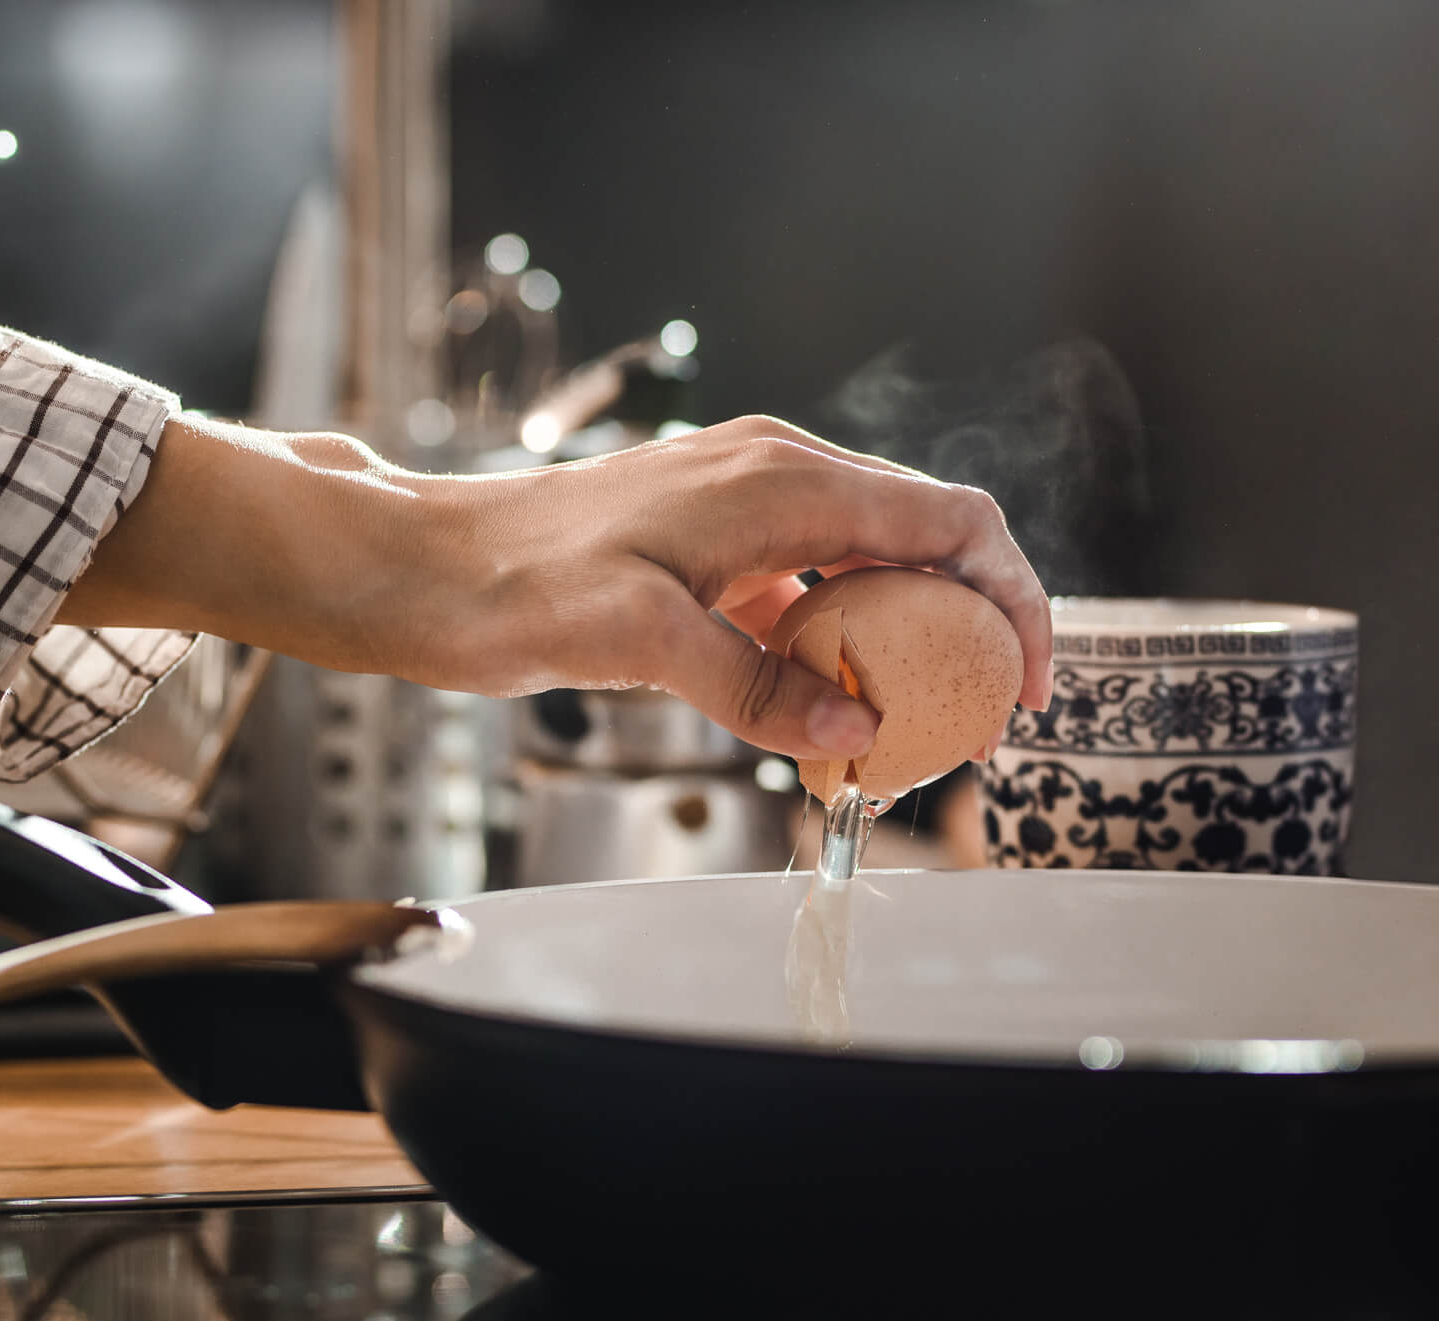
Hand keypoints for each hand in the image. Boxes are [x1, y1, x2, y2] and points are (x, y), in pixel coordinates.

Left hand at [67, 413, 1052, 762]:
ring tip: (902, 727)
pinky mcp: (708, 538)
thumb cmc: (506, 582)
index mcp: (780, 479)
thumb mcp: (638, 641)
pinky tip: (817, 704)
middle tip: (971, 721)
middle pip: (924, 538)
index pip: (951, 520)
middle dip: (967, 626)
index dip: (1012, 598)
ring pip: (867, 565)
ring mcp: (742, 502)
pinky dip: (833, 641)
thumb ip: (755, 686)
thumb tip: (854, 729)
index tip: (1025, 684)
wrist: (413, 565)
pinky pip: (806, 585)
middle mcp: (775, 473)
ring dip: (898, 639)